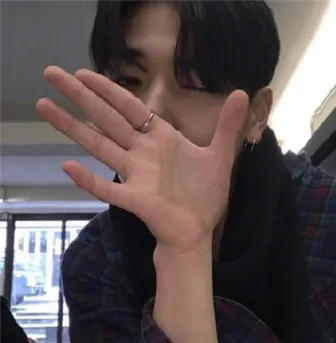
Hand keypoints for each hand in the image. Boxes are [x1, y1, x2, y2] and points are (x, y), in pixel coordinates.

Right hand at [36, 66, 247, 252]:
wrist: (199, 229)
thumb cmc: (205, 195)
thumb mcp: (220, 155)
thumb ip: (227, 126)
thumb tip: (243, 93)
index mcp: (161, 139)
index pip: (131, 108)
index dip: (109, 90)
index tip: (85, 73)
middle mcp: (143, 152)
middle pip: (108, 119)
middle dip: (81, 97)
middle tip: (53, 74)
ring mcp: (136, 175)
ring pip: (100, 147)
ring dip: (74, 128)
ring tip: (45, 108)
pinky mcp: (135, 199)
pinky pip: (108, 188)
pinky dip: (89, 179)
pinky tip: (68, 166)